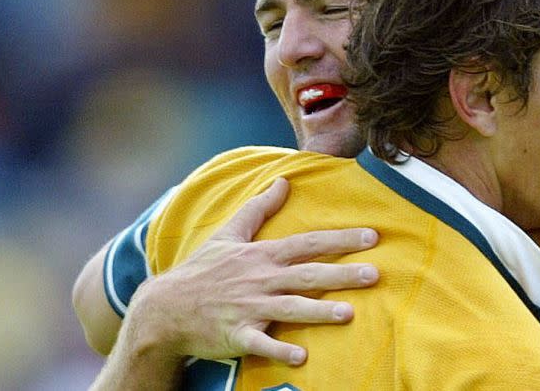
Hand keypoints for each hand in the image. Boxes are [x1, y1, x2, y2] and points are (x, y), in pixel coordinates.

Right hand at [125, 178, 378, 364]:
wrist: (164, 308)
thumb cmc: (202, 270)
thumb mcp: (229, 233)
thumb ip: (259, 208)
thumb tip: (283, 181)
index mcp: (262, 256)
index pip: (308, 244)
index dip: (340, 239)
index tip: (372, 236)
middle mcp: (261, 280)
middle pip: (307, 275)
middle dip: (342, 274)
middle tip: (375, 274)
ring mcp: (249, 308)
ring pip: (290, 308)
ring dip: (319, 312)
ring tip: (349, 314)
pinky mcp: (237, 334)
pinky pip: (261, 343)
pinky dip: (280, 351)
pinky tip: (302, 358)